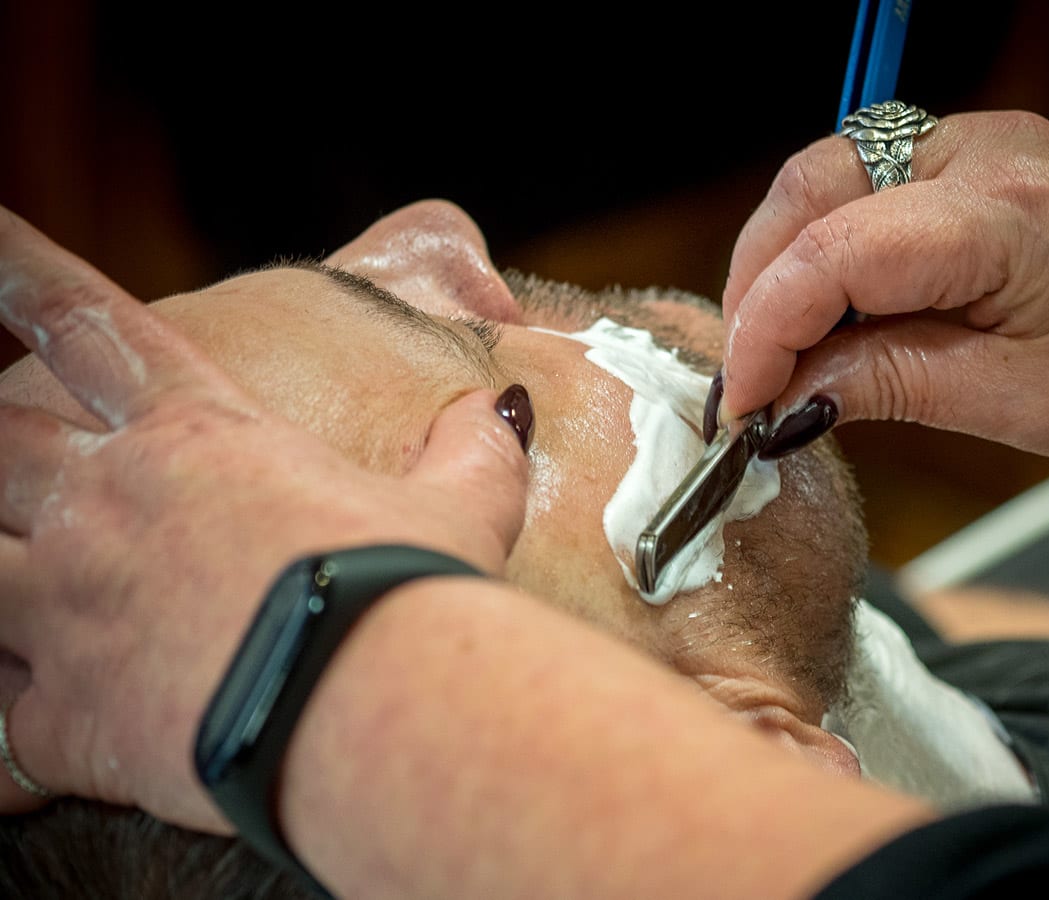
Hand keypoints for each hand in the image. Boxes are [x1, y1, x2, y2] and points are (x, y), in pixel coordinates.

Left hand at [0, 207, 530, 829]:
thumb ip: (472, 449)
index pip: (88, 323)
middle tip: (1, 444)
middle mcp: (111, 506)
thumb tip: (502, 409)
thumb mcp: (466, 506)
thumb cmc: (411, 594)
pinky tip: (19, 739)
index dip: (19, 267)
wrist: (370, 711)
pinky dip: (3, 727)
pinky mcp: (67, 716)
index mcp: (198, 438)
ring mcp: (71, 611)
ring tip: (9, 573)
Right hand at [720, 110, 1048, 457]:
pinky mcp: (968, 156)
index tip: (741, 400)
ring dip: (784, 264)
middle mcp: (979, 152)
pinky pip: (860, 185)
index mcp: (1002, 216)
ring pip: (821, 179)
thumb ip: (887, 384)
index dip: (763, 331)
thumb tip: (789, 393)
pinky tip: (834, 310)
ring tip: (785, 347)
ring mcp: (972, 143)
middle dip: (756, 286)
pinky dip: (825, 249)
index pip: (830, 255)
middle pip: (807, 190)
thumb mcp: (1015, 401)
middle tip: (751, 373)